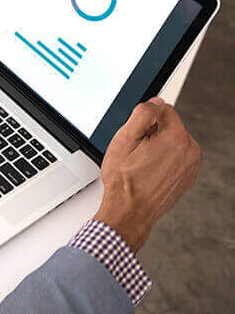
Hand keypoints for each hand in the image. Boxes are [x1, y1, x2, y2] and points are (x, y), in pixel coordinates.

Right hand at [94, 97, 200, 251]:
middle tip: (135, 153)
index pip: (163, 109)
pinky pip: (175, 158)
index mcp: (177, 138)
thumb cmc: (124, 181)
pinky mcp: (187, 176)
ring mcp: (191, 165)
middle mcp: (190, 151)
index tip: (135, 137)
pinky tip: (148, 172)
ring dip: (157, 147)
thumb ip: (142, 113)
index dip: (143, 120)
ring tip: (141, 164)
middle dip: (151, 134)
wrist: (129, 212)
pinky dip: (162, 161)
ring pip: (172, 142)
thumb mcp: (123, 140)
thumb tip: (155, 102)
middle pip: (169, 126)